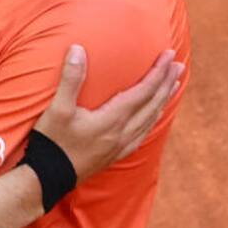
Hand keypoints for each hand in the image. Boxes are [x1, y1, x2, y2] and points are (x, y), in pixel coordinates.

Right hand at [34, 45, 183, 180]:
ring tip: (173, 85)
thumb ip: (70, 79)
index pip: (143, 92)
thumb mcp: (58, 109)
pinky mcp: (115, 155)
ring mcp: (120, 146)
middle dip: (166, 83)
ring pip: (150, 120)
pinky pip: (143, 134)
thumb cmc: (52, 142)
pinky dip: (153, 120)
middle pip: (152, 104)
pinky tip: (154, 116)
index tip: (169, 55)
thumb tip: (77, 49)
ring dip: (163, 100)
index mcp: (112, 120)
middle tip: (179, 65)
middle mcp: (122, 133)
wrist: (47, 178)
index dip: (158, 73)